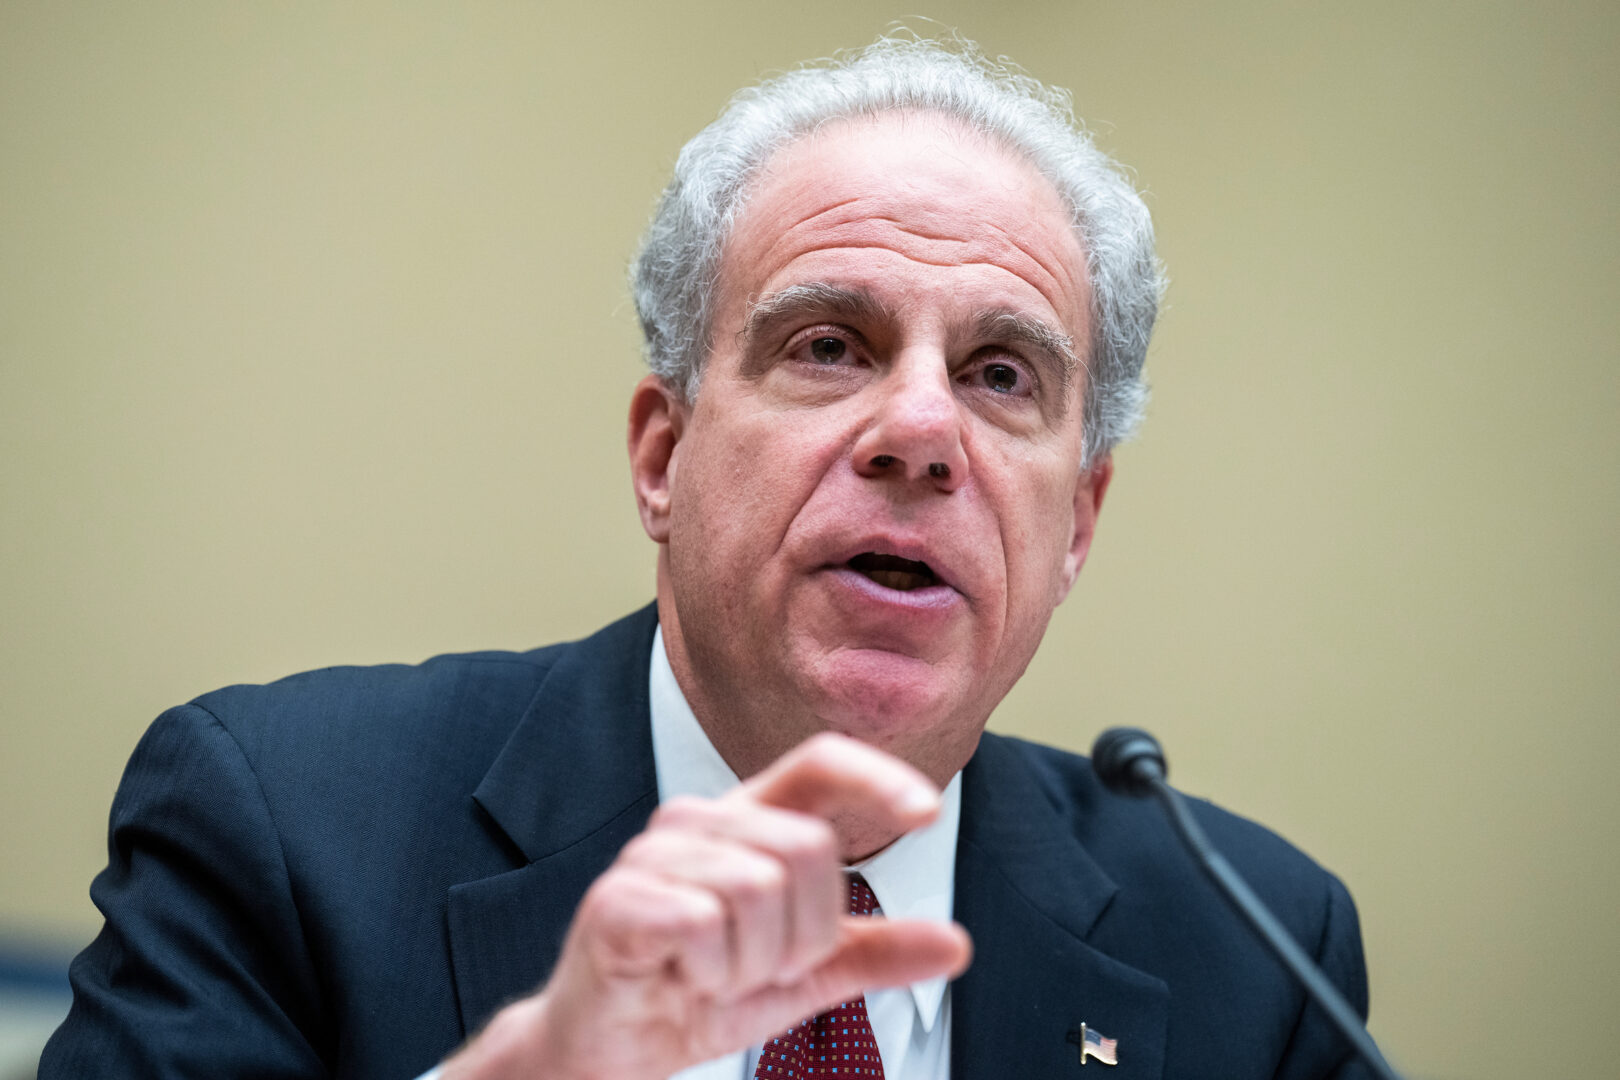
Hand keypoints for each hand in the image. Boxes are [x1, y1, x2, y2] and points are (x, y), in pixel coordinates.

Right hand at [443, 732, 972, 1079]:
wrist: (611, 1048)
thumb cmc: (699, 992)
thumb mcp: (805, 977)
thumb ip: (874, 953)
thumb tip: (956, 943)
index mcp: (750, 822)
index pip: (819, 762)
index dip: (877, 776)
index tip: (928, 812)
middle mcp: (701, 822)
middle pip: (806, 847)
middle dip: (805, 934)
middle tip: (764, 969)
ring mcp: (653, 854)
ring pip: (759, 887)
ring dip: (756, 962)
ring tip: (719, 976)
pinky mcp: (615, 898)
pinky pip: (703, 922)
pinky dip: (711, 974)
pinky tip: (684, 979)